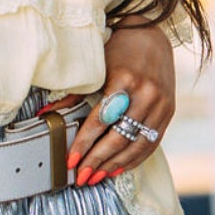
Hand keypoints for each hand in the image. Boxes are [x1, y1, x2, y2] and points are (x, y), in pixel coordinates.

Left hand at [67, 20, 176, 184]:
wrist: (152, 36)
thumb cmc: (118, 50)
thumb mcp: (95, 67)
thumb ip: (74, 95)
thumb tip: (46, 116)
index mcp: (125, 79)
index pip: (101, 120)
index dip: (84, 143)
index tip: (70, 160)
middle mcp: (147, 93)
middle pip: (119, 137)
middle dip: (97, 161)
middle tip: (81, 177)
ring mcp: (161, 104)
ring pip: (136, 145)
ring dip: (114, 165)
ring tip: (96, 177)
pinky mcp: (169, 112)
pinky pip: (151, 143)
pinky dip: (134, 159)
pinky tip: (117, 169)